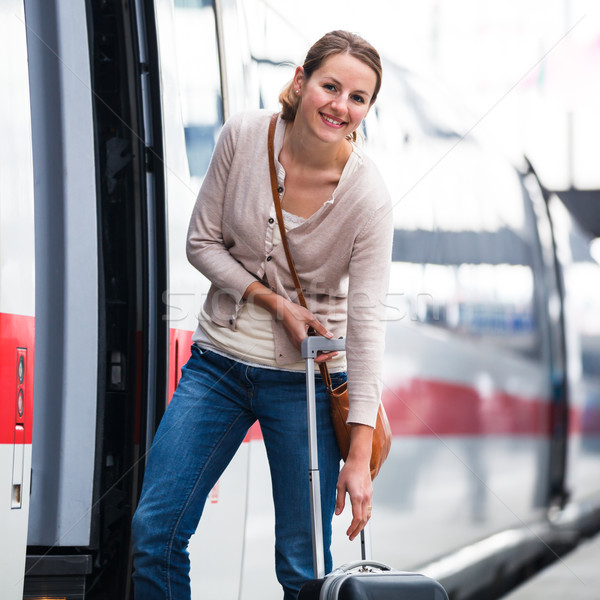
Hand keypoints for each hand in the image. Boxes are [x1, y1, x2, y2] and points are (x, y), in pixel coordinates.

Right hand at [243, 282, 337, 363]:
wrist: (281, 308)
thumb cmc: (293, 312)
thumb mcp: (311, 319)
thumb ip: (321, 329)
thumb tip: (330, 335)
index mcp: (301, 340)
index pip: (315, 355)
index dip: (325, 356)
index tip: (332, 353)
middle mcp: (297, 343)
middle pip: (312, 356)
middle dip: (323, 355)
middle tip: (332, 352)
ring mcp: (295, 342)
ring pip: (308, 351)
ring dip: (318, 350)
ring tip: (327, 347)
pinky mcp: (294, 339)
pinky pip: (304, 345)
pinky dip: (312, 345)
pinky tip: (317, 339)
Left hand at [334, 424, 373, 539]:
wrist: (359, 460)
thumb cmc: (349, 471)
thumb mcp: (339, 485)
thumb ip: (339, 501)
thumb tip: (337, 513)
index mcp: (357, 496)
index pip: (357, 517)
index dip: (352, 527)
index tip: (348, 533)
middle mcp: (365, 497)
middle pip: (364, 519)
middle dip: (358, 530)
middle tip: (351, 536)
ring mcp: (369, 495)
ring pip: (368, 515)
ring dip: (362, 525)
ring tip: (356, 530)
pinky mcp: (370, 493)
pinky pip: (369, 508)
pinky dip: (365, 516)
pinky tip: (360, 519)